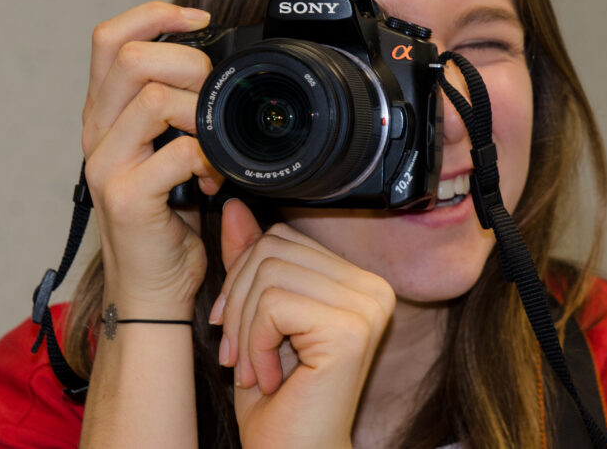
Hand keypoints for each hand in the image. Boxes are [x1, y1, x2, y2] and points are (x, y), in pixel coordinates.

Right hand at [81, 1, 223, 317]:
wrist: (153, 286)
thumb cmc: (168, 219)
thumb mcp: (169, 152)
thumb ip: (177, 112)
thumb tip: (217, 71)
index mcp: (105, 114)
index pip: (110, 38)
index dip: (154, 15)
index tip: (199, 18)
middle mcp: (97, 134)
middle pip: (129, 57)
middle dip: (188, 62)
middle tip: (214, 94)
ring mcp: (106, 165)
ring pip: (152, 98)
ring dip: (200, 111)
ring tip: (217, 141)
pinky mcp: (126, 197)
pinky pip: (178, 151)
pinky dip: (211, 157)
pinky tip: (216, 179)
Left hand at [211, 200, 395, 448]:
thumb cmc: (277, 400)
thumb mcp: (253, 317)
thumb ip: (250, 261)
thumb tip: (235, 205)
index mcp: (357, 280)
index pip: (282, 237)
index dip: (243, 279)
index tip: (235, 330)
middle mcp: (372, 288)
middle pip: (272, 248)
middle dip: (238, 303)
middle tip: (237, 355)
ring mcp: (367, 306)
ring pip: (268, 274)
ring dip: (244, 330)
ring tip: (253, 369)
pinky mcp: (351, 329)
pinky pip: (274, 304)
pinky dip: (255, 343)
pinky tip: (269, 378)